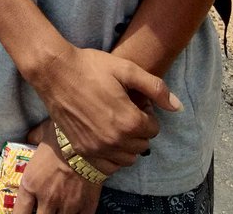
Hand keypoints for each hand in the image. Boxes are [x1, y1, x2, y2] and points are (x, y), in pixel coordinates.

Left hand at [14, 129, 100, 213]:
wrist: (90, 143)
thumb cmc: (63, 135)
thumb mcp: (41, 132)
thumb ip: (33, 138)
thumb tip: (29, 137)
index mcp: (32, 183)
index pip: (19, 212)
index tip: (23, 213)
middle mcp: (47, 199)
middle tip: (43, 207)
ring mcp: (67, 206)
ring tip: (59, 205)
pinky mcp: (86, 208)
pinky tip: (75, 208)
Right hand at [34, 46, 178, 167]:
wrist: (55, 72)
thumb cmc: (90, 66)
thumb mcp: (125, 68)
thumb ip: (155, 88)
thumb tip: (177, 107)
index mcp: (129, 121)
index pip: (153, 128)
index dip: (147, 112)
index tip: (134, 100)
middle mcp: (115, 140)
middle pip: (142, 144)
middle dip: (139, 128)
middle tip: (125, 109)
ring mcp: (97, 148)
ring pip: (127, 158)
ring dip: (127, 144)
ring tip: (115, 122)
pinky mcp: (83, 151)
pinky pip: (108, 166)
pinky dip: (112, 156)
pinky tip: (105, 137)